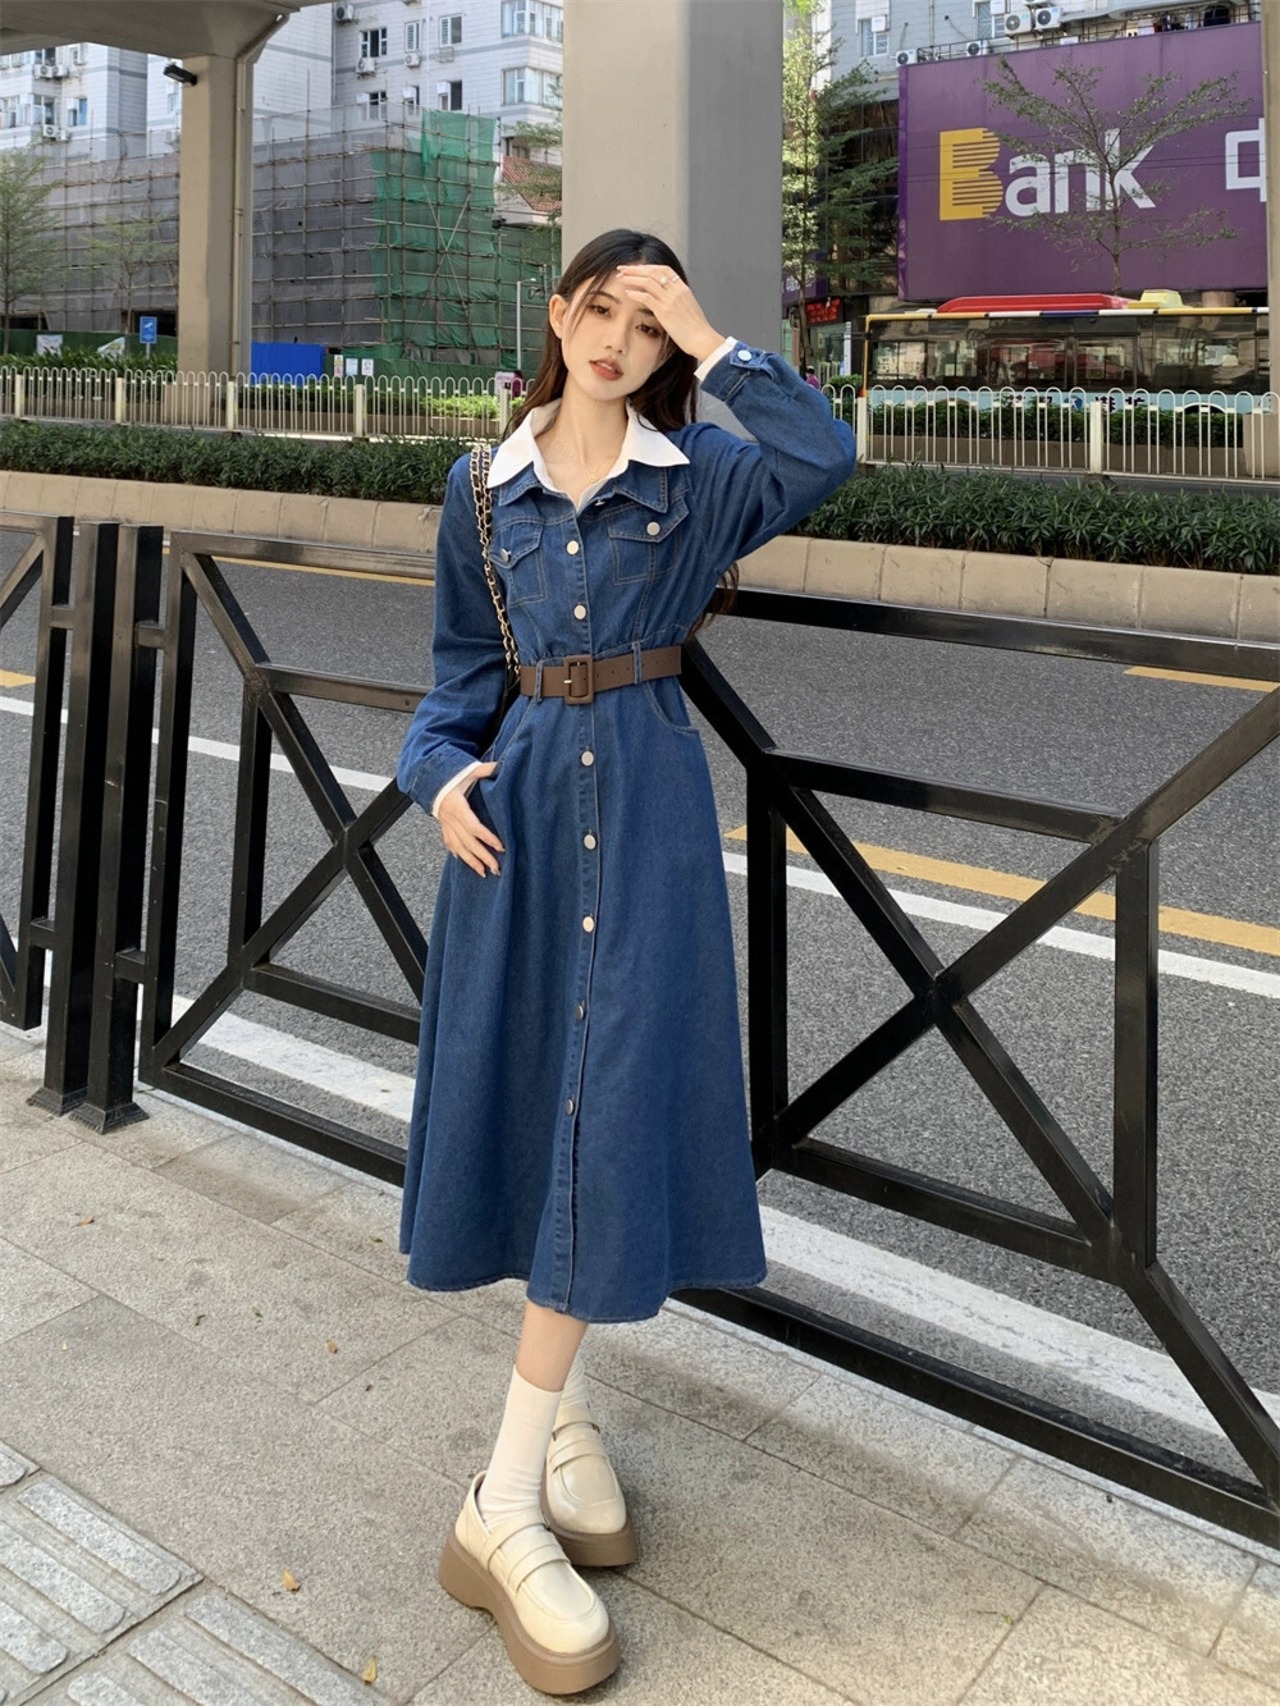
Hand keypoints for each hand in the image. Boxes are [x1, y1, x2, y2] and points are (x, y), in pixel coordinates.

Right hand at [438, 762, 504, 876]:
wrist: (428, 776)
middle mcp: (449, 818)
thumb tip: (502, 766)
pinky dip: (457, 854)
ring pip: (458, 847)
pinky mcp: (443, 826)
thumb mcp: (468, 770)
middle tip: (496, 868)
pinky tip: (464, 862)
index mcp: (456, 806)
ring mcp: (445, 824)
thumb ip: (485, 769)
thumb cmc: (450, 774)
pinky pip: (450, 843)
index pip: (473, 826)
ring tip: (483, 872)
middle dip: (482, 856)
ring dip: (471, 861)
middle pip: (467, 842)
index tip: (500, 847)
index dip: (487, 838)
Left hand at [616, 265, 723, 365]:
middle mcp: (676, 291)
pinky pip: (646, 297)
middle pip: (653, 272)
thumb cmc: (697, 329)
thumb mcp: (689, 309)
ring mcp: (670, 300)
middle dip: (636, 269)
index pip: (664, 270)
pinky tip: (627, 293)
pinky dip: (635, 293)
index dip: (648, 267)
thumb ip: (678, 301)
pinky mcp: (664, 311)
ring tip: (620, 279)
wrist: (703, 339)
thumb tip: (668, 302)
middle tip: (622, 269)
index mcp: (683, 288)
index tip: (637, 268)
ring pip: (647, 282)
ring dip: (632, 279)